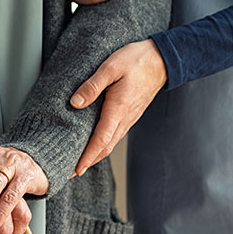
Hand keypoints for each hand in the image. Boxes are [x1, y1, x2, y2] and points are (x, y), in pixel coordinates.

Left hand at [70, 39, 166, 174]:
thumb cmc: (137, 61)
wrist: (162, 60)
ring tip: (79, 163)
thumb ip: (92, 86)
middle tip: (70, 172)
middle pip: (104, 148)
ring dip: (95, 156)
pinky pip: (114, 136)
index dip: (87, 157)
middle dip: (87, 162)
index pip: (100, 141)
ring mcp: (129, 119)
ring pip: (110, 144)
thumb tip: (75, 103)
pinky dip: (103, 145)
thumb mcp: (111, 67)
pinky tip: (94, 145)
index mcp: (118, 109)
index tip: (76, 170)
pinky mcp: (129, 115)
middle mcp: (124, 119)